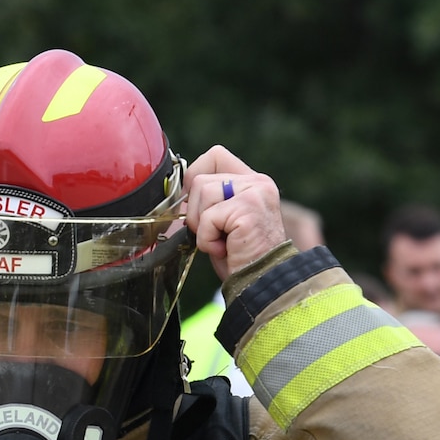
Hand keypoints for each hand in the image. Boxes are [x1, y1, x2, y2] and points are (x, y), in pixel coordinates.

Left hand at [184, 146, 285, 279]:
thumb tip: (178, 194)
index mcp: (252, 181)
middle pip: (200, 179)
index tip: (198, 206)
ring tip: (222, 241)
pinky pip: (208, 218)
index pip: (215, 156)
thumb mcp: (223, 221)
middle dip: (196, 212)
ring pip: (202, 193)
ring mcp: (255, 192)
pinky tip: (226, 249)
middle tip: (215, 233)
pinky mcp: (248, 208)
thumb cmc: (240, 257)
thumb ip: (210, 201)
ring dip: (202, 227)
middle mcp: (257, 182)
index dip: (196, 177)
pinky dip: (208, 240)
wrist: (261, 283)